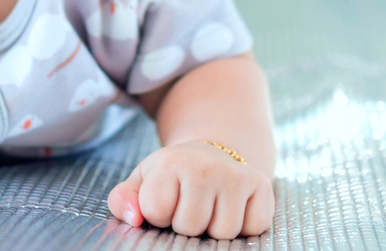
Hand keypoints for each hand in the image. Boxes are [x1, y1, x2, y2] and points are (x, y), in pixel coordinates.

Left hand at [106, 141, 273, 238]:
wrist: (212, 153)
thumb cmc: (173, 176)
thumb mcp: (142, 181)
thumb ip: (124, 200)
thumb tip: (134, 218)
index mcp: (170, 162)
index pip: (156, 209)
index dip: (158, 214)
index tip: (164, 201)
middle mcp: (205, 165)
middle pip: (191, 225)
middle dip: (186, 224)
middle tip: (188, 204)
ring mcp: (236, 175)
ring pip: (224, 232)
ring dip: (214, 227)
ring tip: (209, 207)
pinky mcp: (262, 185)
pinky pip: (253, 228)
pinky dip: (244, 226)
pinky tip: (232, 207)